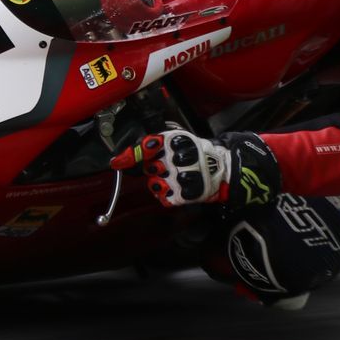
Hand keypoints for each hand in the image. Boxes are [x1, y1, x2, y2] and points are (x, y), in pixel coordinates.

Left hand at [112, 130, 279, 208]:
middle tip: (168, 166)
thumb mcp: (173, 141)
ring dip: (160, 183)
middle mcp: (178, 158)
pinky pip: (165, 199)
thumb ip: (146, 147)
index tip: (118, 162)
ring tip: (174, 177)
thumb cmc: (194, 153)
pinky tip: (178, 188)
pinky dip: (168, 195)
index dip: (131, 155)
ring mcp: (182, 177)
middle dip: (155, 169)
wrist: (222, 168)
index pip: (147, 146)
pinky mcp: (186, 194)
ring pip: (155, 184)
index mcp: (175, 141)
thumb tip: (117, 160)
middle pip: (150, 168)